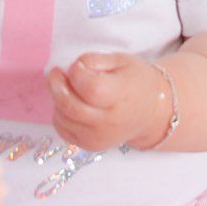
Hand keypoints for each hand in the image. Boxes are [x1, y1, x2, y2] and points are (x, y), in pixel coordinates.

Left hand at [48, 51, 170, 153]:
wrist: (150, 113)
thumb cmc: (136, 81)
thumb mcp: (121, 60)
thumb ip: (95, 60)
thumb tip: (72, 68)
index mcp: (122, 96)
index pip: (89, 87)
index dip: (77, 71)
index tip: (79, 65)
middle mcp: (109, 122)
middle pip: (69, 105)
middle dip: (56, 85)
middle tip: (56, 72)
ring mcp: (99, 137)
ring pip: (62, 117)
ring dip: (58, 99)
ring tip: (69, 88)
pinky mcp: (90, 146)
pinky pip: (62, 130)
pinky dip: (60, 115)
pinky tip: (71, 104)